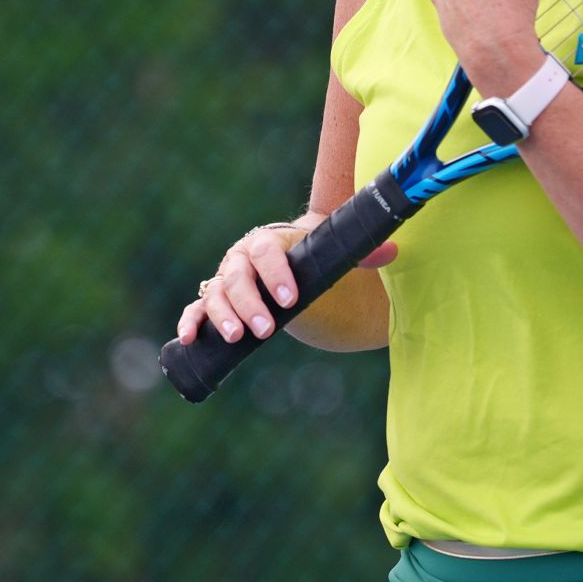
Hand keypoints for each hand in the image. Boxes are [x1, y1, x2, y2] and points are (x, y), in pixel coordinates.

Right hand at [175, 218, 397, 346]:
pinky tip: (190, 339)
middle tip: (268, 329)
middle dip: (250, 304)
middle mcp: (241, 259)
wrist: (289, 264)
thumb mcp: (333, 254)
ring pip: (216, 294)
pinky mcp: (215, 303)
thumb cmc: (310, 258)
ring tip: (237, 337)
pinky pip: (197, 310)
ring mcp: (225, 281)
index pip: (266, 252)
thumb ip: (362, 254)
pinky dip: (191, 322)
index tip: (291, 299)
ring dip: (223, 316)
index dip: (276, 274)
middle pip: (237, 277)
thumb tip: (392, 251)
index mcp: (268, 241)